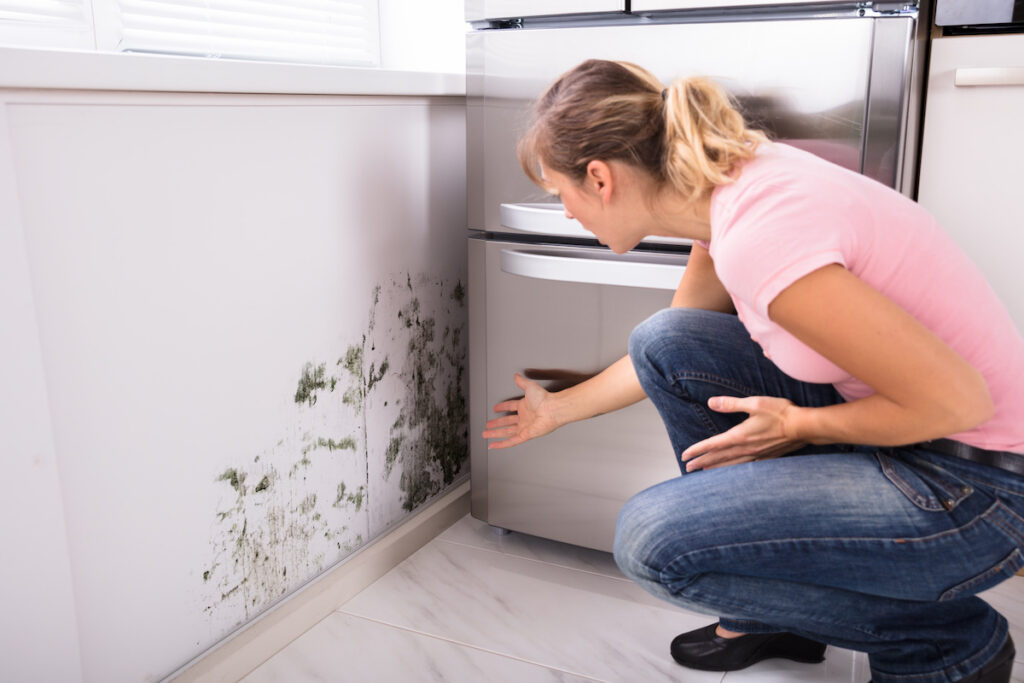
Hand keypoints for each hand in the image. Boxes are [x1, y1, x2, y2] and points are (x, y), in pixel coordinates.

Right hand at [482, 373, 561, 448]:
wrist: (552, 409)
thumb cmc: (544, 399)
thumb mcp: (529, 386)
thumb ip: (521, 382)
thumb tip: (516, 376)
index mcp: (525, 406)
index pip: (510, 407)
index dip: (502, 407)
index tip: (495, 408)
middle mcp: (525, 417)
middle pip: (507, 422)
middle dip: (496, 423)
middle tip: (488, 425)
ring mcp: (525, 427)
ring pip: (506, 432)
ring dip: (495, 433)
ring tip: (486, 434)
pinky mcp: (525, 435)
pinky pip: (511, 441)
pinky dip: (502, 444)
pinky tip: (494, 445)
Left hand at [680, 396, 805, 471]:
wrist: (804, 427)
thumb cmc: (780, 413)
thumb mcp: (754, 403)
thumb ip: (731, 404)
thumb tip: (711, 402)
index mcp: (739, 436)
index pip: (712, 445)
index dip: (697, 450)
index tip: (684, 455)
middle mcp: (745, 448)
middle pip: (718, 457)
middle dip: (701, 462)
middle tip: (688, 467)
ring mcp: (756, 455)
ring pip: (730, 464)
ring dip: (715, 468)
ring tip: (704, 471)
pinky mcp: (765, 457)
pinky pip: (744, 466)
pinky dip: (733, 469)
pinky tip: (731, 471)